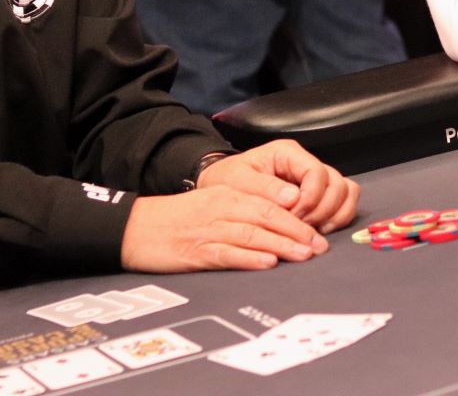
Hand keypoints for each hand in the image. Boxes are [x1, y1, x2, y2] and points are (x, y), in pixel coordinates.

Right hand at [119, 187, 326, 272]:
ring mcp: (210, 230)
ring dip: (282, 245)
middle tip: (319, 246)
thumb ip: (244, 211)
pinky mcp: (198, 252)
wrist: (138, 227)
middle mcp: (222, 209)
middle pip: (267, 217)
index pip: (270, 203)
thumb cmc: (179, 218)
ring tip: (304, 254)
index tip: (317, 230)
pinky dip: (250, 258)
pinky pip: (228, 254)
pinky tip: (268, 262)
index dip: (297, 217)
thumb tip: (280, 224)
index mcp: (228, 195)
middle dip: (297, 231)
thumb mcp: (213, 204)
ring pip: (253, 234)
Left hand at [198, 140, 358, 232]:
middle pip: (336, 183)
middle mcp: (306, 163)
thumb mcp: (237, 181)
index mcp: (288, 153)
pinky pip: (345, 203)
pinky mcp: (320, 195)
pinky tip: (320, 230)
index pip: (316, 172)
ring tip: (312, 230)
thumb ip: (264, 188)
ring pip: (346, 192)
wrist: (221, 190)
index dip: (310, 197)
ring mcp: (316, 179)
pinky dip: (339, 218)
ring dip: (335, 214)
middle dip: (322, 210)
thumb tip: (294, 198)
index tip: (294, 216)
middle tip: (300, 226)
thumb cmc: (227, 182)